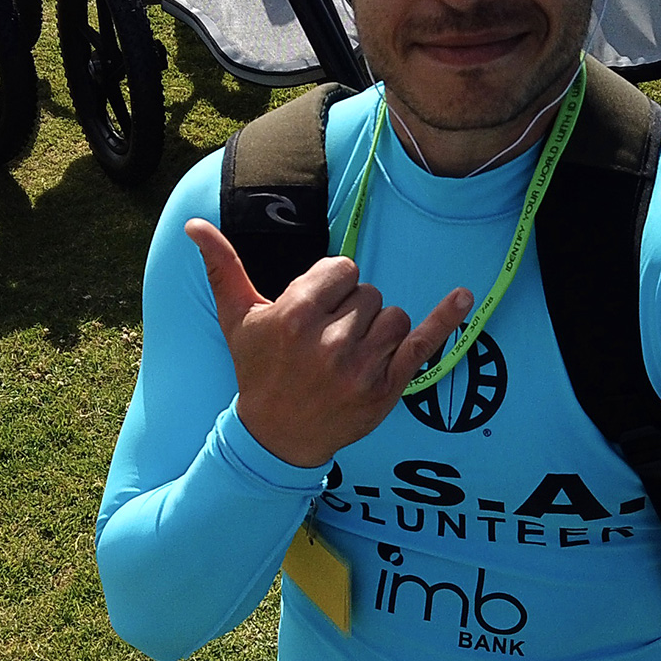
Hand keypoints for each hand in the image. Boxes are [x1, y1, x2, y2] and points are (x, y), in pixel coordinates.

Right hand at [186, 218, 472, 467]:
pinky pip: (423, 343)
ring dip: (378, 331)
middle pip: (369, 294)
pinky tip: (464, 296)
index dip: (333, 287)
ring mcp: (360, 367)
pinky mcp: (385, 388)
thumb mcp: (237, 319)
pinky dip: (445, 319)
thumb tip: (195, 224)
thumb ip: (222, 268)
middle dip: (352, 312)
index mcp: (294, 316)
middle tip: (327, 342)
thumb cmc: (257, 371)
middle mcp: (328, 341)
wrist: (276, 437)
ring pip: (393, 317)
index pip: (342, 270)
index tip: (318, 311)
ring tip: (350, 355)